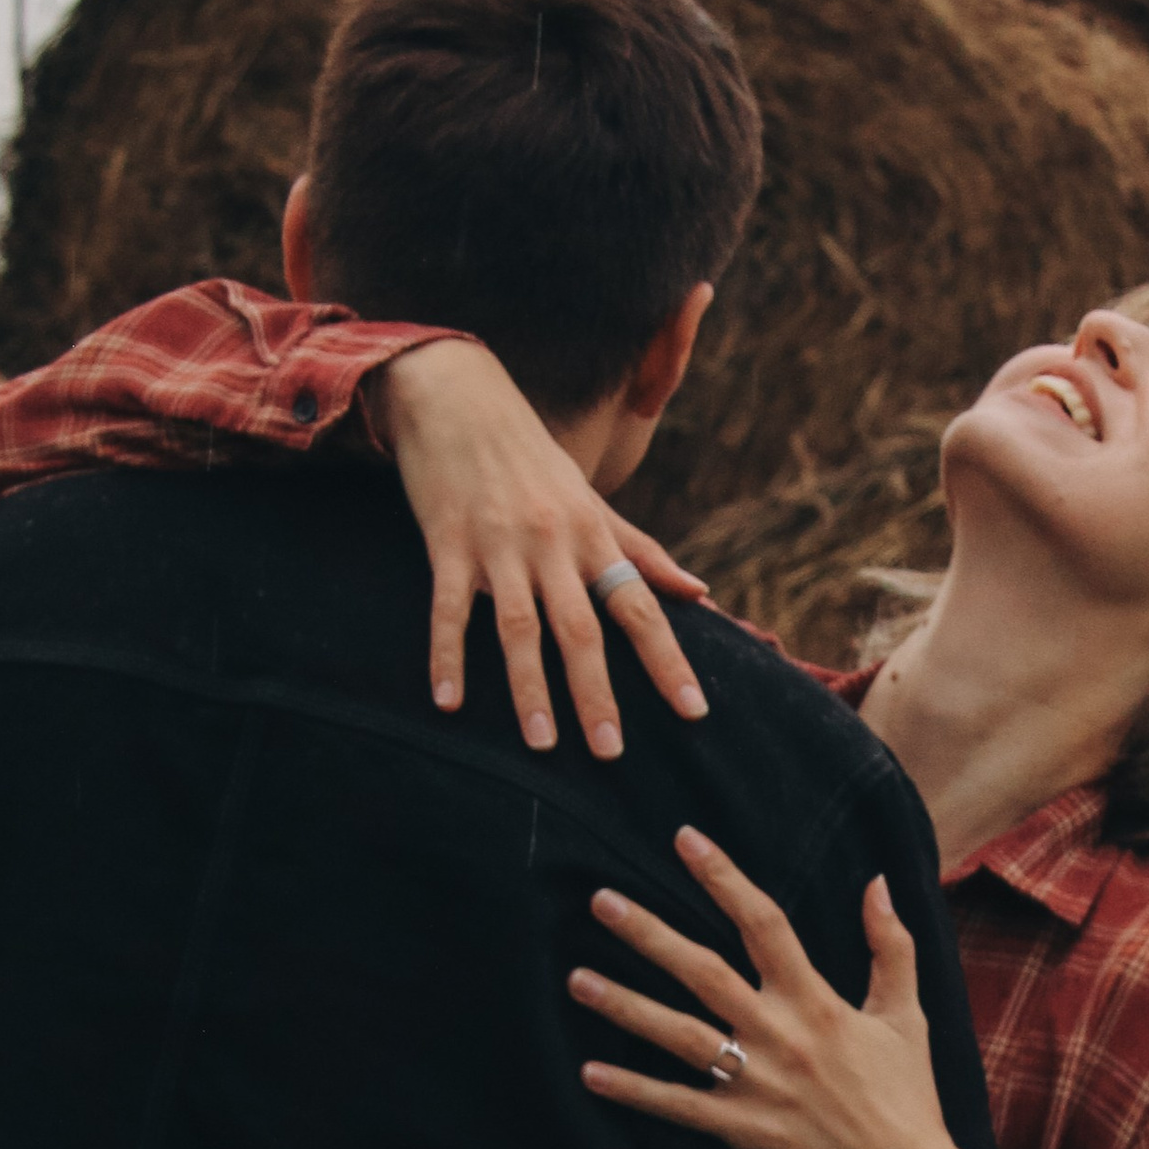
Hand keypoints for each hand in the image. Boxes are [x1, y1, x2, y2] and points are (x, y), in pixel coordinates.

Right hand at [366, 341, 710, 757]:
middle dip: (599, 694)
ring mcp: (499, 547)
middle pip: (582, 630)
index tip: (694, 711)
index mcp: (593, 537)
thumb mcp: (591, 500)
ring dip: (530, 690)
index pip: (641, 607)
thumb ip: (642, 551)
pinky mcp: (447, 546)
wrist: (458, 396)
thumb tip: (701, 594)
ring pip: (519, 629)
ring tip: (542, 744)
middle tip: (611, 752)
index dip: (668, 660)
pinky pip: (449, 611)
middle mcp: (553, 545)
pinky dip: (448, 657)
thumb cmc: (530, 456)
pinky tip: (448, 702)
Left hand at [572, 827, 991, 1148]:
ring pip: (679, 1035)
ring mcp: (758, 1085)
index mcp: (817, 1002)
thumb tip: (879, 882)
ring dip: (624, 1005)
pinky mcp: (743, 1132)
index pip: (764, 924)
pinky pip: (677, 1107)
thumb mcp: (907, 1017)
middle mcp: (781, 1036)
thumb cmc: (908, 1100)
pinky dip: (633, 1091)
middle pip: (703, 972)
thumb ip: (892, 946)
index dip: (723, 878)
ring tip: (576, 979)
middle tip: (600, 901)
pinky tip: (590, 1072)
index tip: (685, 840)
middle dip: (649, 934)